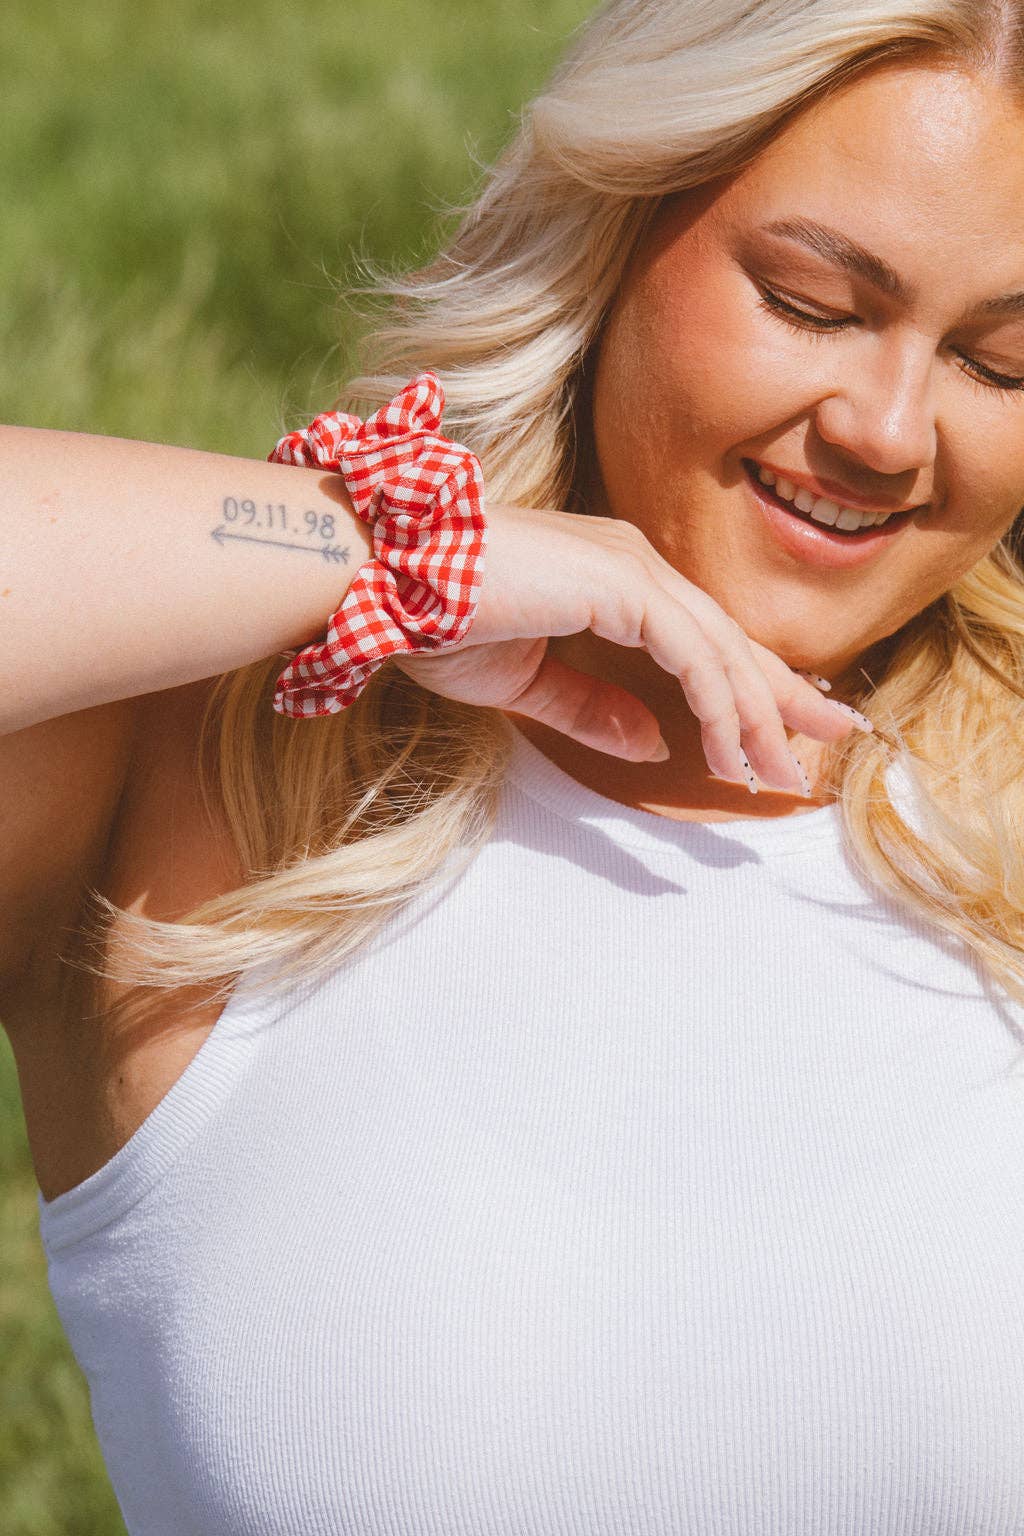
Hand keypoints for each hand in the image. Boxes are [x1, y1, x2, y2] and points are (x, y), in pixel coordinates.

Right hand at [394, 503, 869, 793]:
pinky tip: (733, 752)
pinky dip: (721, 705)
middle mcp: (633, 564)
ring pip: (721, 651)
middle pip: (730, 639)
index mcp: (612, 578)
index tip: (787, 729)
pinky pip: (693, 655)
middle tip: (835, 738)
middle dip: (785, 694)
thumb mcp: (528, 684)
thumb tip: (654, 743)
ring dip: (759, 716)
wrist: (377, 583)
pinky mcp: (619, 584)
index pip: (701, 639)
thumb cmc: (433, 621)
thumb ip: (594, 710)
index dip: (751, 685)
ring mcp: (630, 568)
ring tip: (784, 773)